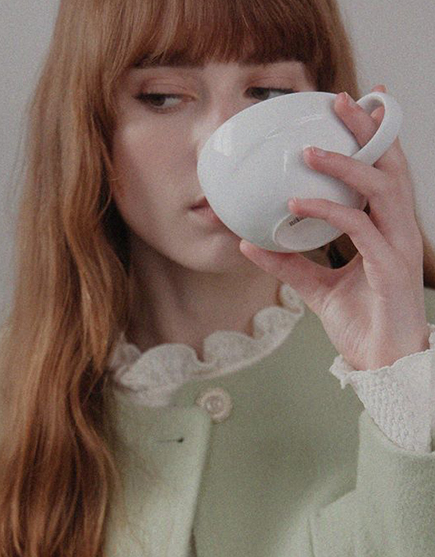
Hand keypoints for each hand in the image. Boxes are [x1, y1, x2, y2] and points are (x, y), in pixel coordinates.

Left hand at [239, 85, 428, 370]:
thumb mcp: (318, 288)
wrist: (382, 363)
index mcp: (387, 230)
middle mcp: (398, 231)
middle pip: (390, 165)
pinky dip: (329, 210)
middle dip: (368, 129)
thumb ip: (289, 263)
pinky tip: (298, 204)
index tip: (356, 104)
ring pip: (382, 188)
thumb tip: (251, 243)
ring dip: (346, 164)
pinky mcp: (390, 267)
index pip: (384, 172)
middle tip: (340, 99)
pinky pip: (359, 228)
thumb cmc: (361, 324)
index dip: (373, 137)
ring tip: (311, 149)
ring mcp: (398, 246)